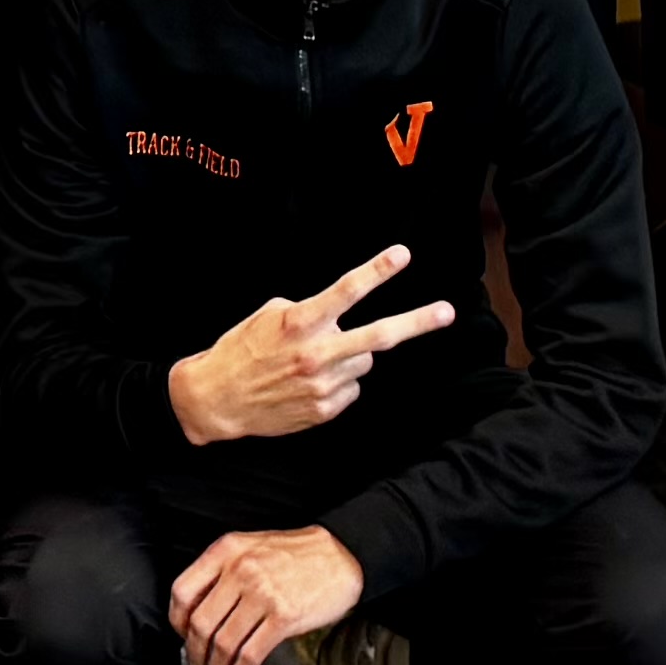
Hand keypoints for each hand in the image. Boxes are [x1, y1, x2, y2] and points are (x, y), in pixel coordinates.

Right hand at [168, 245, 460, 442]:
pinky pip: (352, 387)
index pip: (346, 291)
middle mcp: (316, 353)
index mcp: (300, 322)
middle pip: (379, 336)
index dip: (377, 271)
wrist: (218, 399)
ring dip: (351, 355)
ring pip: (364, 360)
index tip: (402, 254)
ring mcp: (323, 385)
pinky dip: (339, 380)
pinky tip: (309, 382)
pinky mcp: (325, 410)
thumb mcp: (270, 315)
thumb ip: (311, 313)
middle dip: (417, 322)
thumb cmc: (243, 348)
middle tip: (447, 311)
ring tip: (315, 359)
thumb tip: (342, 319)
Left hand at [169, 525, 366, 664]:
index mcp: (227, 551)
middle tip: (199, 662)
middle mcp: (241, 570)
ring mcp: (262, 594)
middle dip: (196, 652)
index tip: (182, 634)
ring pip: (223, 643)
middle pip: (200, 623)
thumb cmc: (297, 554)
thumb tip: (199, 611)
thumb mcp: (251, 547)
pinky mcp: (283, 617)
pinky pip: (251, 653)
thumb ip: (224, 571)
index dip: (177, 621)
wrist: (341, 555)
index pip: (183, 591)